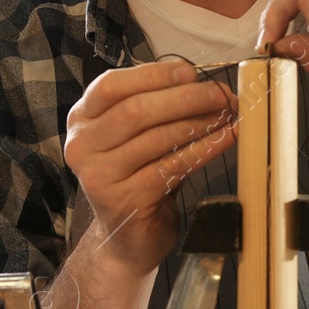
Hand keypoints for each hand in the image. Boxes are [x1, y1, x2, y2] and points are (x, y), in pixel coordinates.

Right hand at [62, 61, 237, 271]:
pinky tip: (225, 139)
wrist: (126, 236)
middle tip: (221, 95)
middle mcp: (82, 145)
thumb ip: (157, 106)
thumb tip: (205, 84)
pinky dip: (203, 149)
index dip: (153, 75)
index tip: (191, 72)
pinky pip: (171, 166)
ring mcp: (99, 175)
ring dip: (199, 123)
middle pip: (136, 110)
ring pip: (156, 138)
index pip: (111, 85)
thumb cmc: (138, 175)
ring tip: (227, 115)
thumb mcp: (137, 135)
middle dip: (185, 98)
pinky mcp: (124, 200)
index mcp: (82, 119)